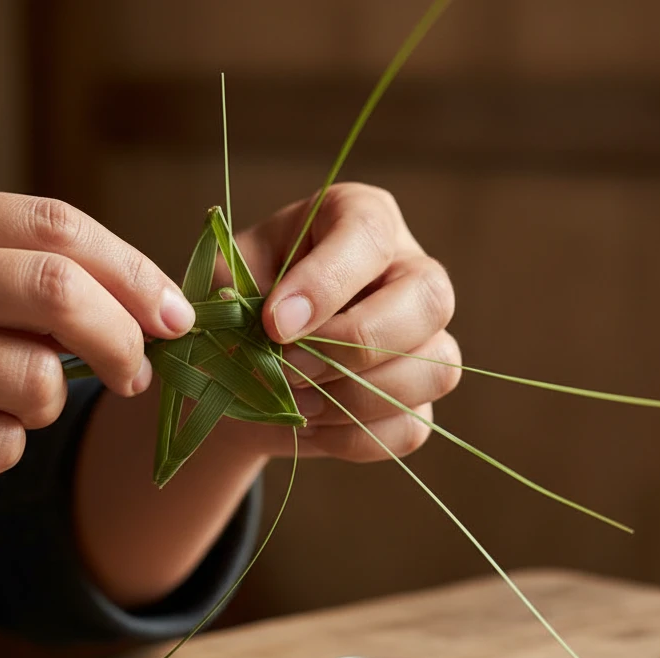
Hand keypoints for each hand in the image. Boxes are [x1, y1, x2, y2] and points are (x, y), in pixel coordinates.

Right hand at [0, 187, 195, 508]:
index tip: (174, 313)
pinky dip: (0, 447)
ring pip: (38, 381)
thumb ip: (1, 269)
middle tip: (138, 373)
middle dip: (124, 340)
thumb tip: (129, 305)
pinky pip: (1, 446)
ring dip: (45, 403)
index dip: (132, 272)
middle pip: (60, 294)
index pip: (54, 226)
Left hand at [226, 182, 458, 460]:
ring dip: (356, 398)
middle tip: (288, 367)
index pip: (369, 234)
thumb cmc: (235, 307)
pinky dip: (354, 437)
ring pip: (435, 368)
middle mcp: (409, 271)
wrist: (237, 369)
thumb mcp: (223, 284)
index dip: (325, 283)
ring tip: (295, 401)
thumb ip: (239, 299)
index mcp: (358, 218)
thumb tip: (268, 340)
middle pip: (429, 300)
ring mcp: (426, 337)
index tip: (273, 325)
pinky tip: (310, 424)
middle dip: (352, 344)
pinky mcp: (418, 396)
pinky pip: (411, 426)